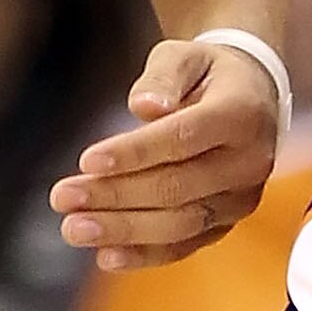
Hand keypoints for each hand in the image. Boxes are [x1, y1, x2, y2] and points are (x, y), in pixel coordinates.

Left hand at [49, 40, 281, 272]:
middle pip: (177, 188)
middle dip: (114, 195)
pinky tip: (105, 255)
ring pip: (179, 224)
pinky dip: (144, 254)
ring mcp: (240, 198)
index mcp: (242, 114)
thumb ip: (163, 75)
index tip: (86, 161)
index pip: (184, 138)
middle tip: (62, 198)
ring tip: (73, 228)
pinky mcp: (226, 223)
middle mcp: (250, 162)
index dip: (134, 152)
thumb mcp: (184, 55)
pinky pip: (185, 245)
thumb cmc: (206, 73)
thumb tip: (143, 106)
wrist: (249, 98)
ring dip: (123, 230)